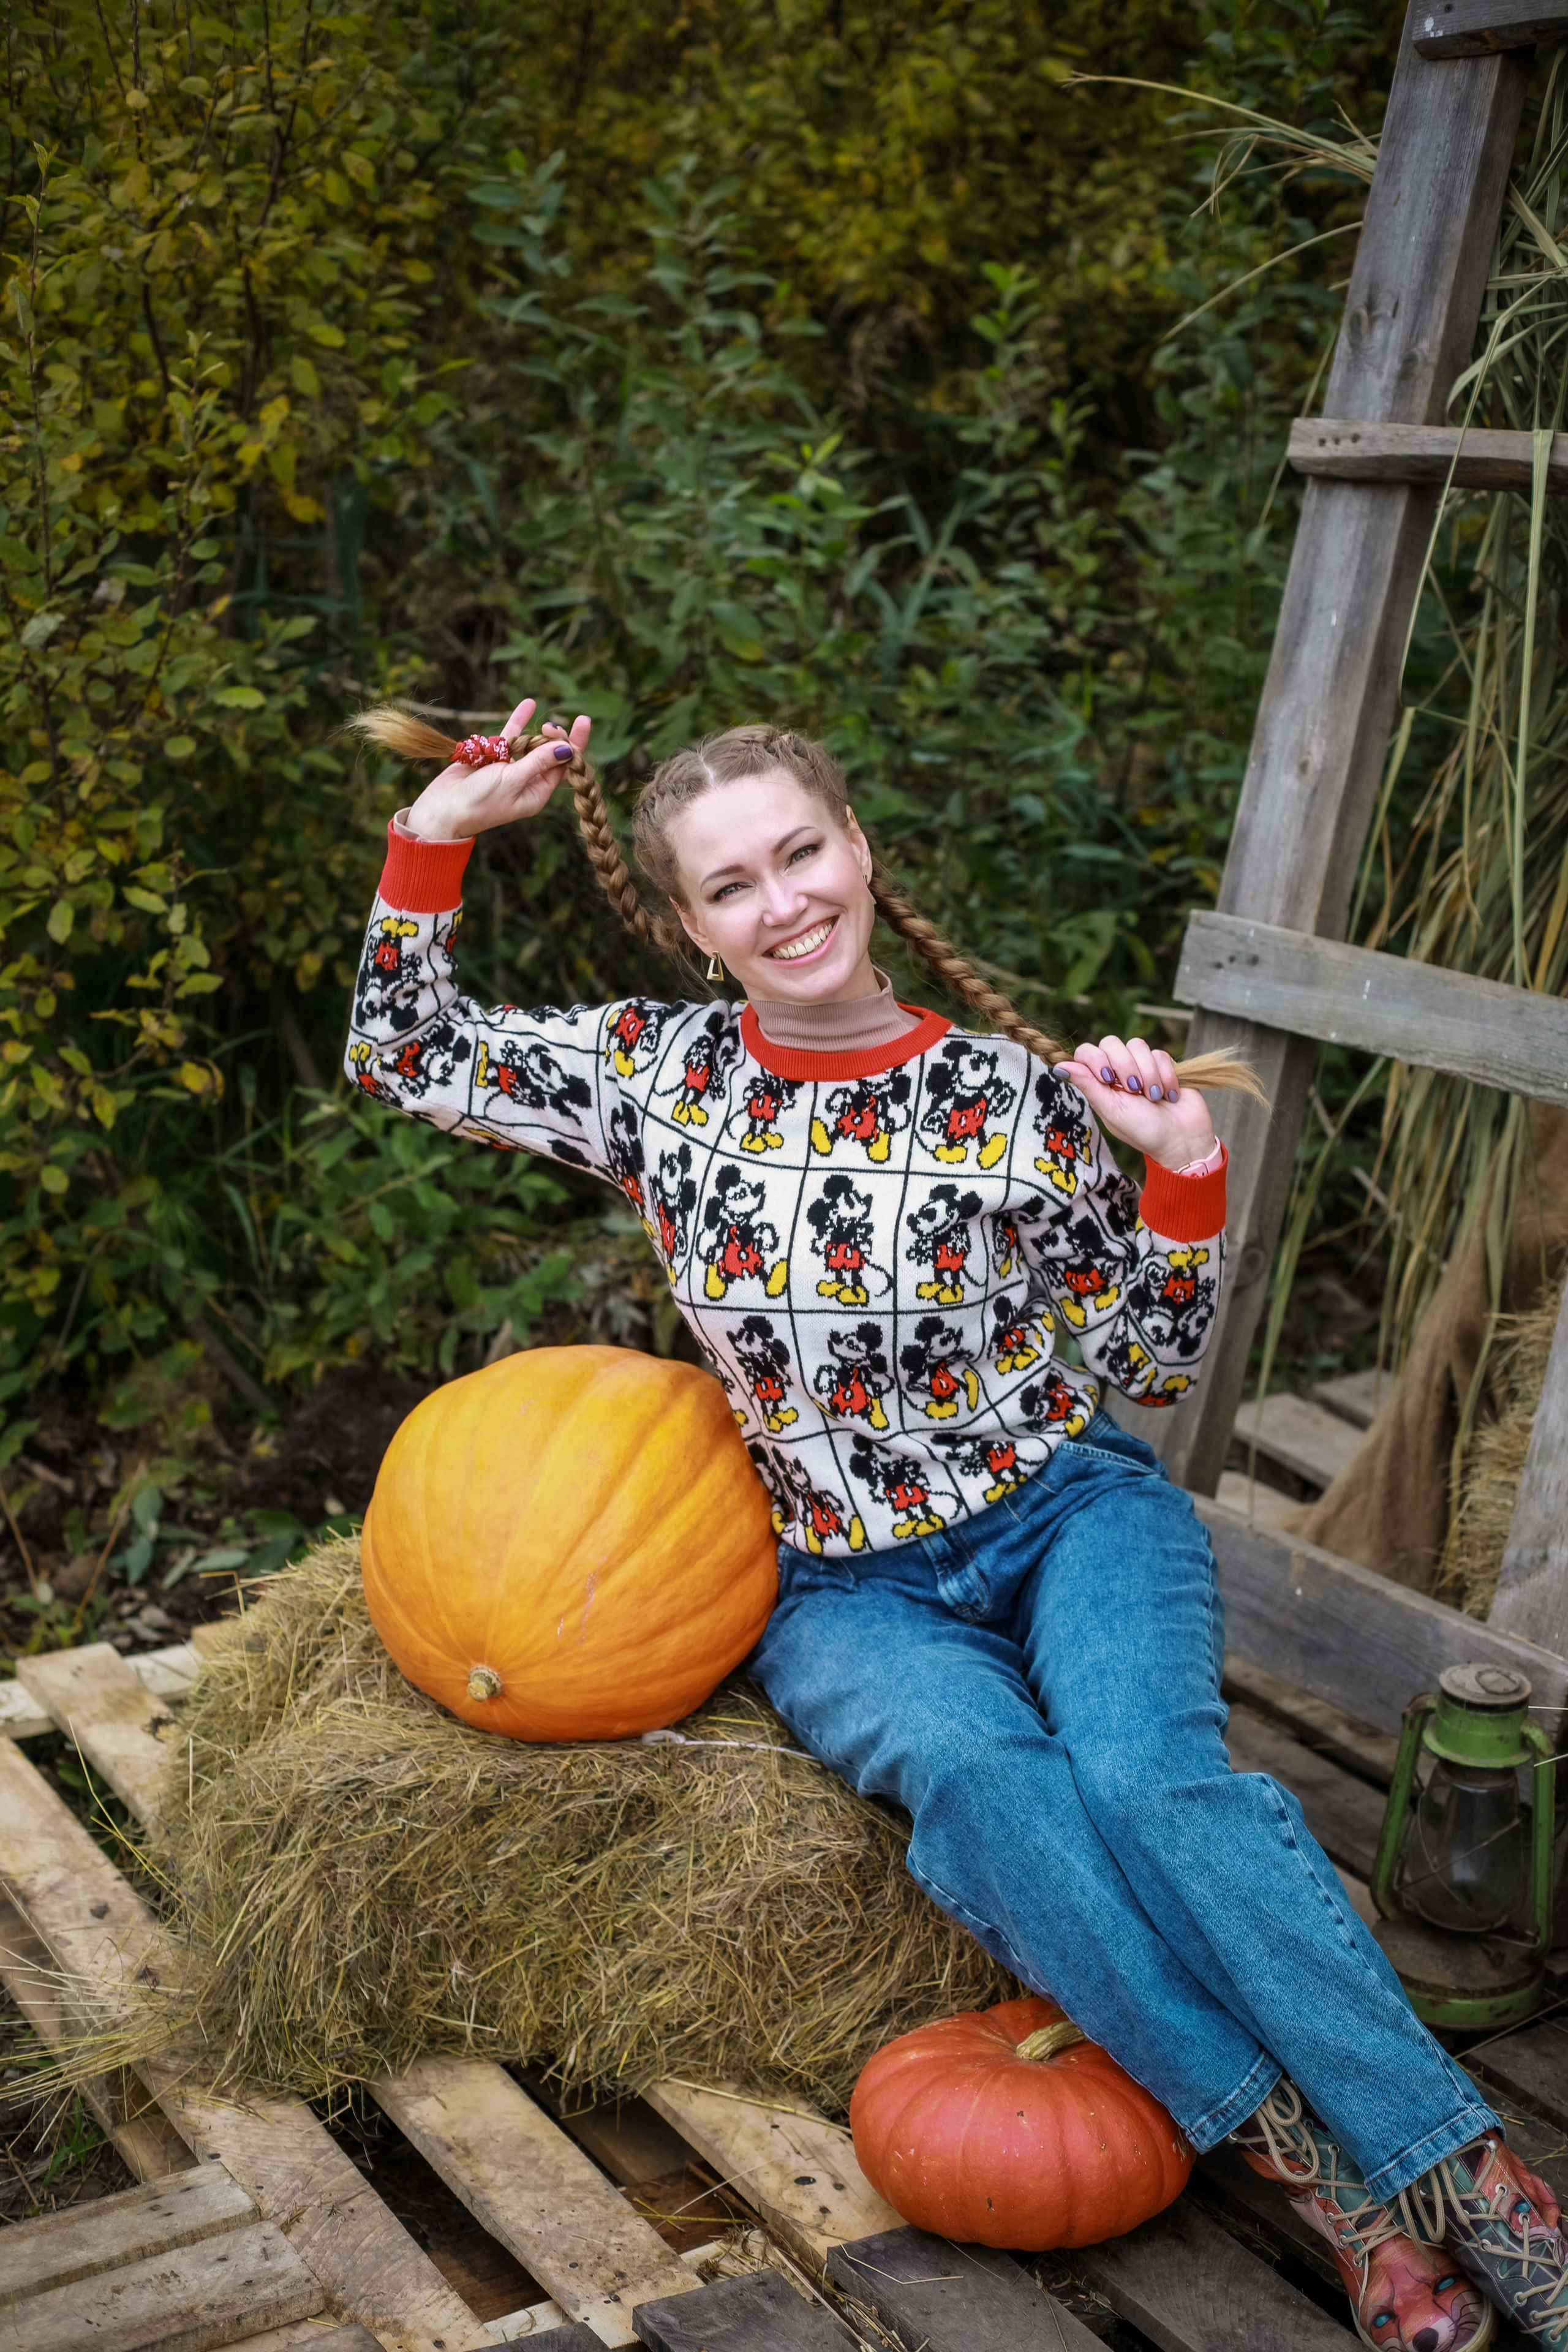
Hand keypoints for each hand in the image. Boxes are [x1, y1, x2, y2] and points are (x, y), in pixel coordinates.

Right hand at [402, 699, 592, 840]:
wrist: (443, 809)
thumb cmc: (479, 802)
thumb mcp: (513, 781)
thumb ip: (538, 762)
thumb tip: (567, 748)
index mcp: (537, 793)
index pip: (564, 767)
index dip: (575, 745)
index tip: (583, 721)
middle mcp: (527, 780)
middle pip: (549, 753)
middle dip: (554, 738)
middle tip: (551, 727)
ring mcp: (510, 768)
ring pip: (530, 743)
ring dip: (536, 731)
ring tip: (543, 722)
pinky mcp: (493, 756)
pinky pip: (510, 736)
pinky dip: (519, 721)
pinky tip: (530, 704)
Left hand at [1051, 1034, 1217, 1172]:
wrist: (1182, 1140)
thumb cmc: (1143, 1132)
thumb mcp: (1113, 1110)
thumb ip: (1088, 1085)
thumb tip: (1059, 1066)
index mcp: (1100, 1083)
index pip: (1087, 1051)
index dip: (1095, 1059)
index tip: (1107, 1078)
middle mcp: (1119, 1070)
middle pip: (1111, 1042)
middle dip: (1124, 1066)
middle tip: (1134, 1090)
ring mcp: (1142, 1065)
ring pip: (1138, 1045)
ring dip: (1148, 1073)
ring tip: (1153, 1097)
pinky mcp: (1164, 1064)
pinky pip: (1160, 1054)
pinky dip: (1166, 1076)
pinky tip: (1169, 1095)